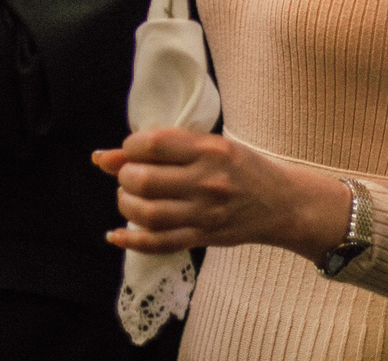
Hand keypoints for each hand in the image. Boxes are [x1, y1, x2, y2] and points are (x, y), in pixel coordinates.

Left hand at [91, 128, 350, 259]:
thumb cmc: (242, 167)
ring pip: (148, 214)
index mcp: (210, 150)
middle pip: (145, 181)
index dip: (130, 146)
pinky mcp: (204, 237)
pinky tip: (116, 234)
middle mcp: (207, 181)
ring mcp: (205, 213)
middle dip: (125, 177)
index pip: (154, 144)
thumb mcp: (210, 145)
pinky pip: (160, 244)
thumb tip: (105, 157)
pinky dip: (132, 241)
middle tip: (128, 176)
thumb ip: (163, 148)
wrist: (282, 203)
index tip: (131, 150)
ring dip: (126, 205)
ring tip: (128, 198)